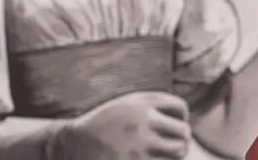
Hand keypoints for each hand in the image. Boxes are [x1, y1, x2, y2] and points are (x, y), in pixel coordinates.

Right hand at [50, 91, 191, 159]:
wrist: (73, 144)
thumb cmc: (106, 123)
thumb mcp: (128, 104)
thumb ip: (155, 104)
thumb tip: (184, 116)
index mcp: (143, 104)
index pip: (180, 108)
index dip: (181, 117)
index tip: (174, 125)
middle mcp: (143, 123)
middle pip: (184, 132)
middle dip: (182, 139)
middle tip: (175, 144)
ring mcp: (139, 147)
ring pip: (178, 152)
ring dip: (176, 154)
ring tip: (167, 154)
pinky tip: (155, 158)